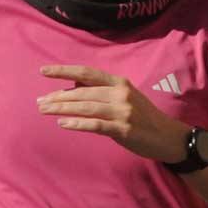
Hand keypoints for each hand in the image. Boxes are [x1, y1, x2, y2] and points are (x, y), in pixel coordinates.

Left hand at [37, 65, 187, 161]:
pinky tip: (63, 124)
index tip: (44, 71)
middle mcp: (121, 94)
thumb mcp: (126, 98)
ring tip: (45, 111)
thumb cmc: (144, 117)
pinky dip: (77, 124)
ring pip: (85, 107)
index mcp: (120, 83)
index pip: (87, 73)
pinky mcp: (123, 129)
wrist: (169, 136)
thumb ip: (102, 92)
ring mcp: (123, 111)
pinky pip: (95, 125)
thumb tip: (73, 88)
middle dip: (58, 96)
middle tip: (39, 102)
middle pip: (82, 92)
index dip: (64, 71)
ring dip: (62, 109)